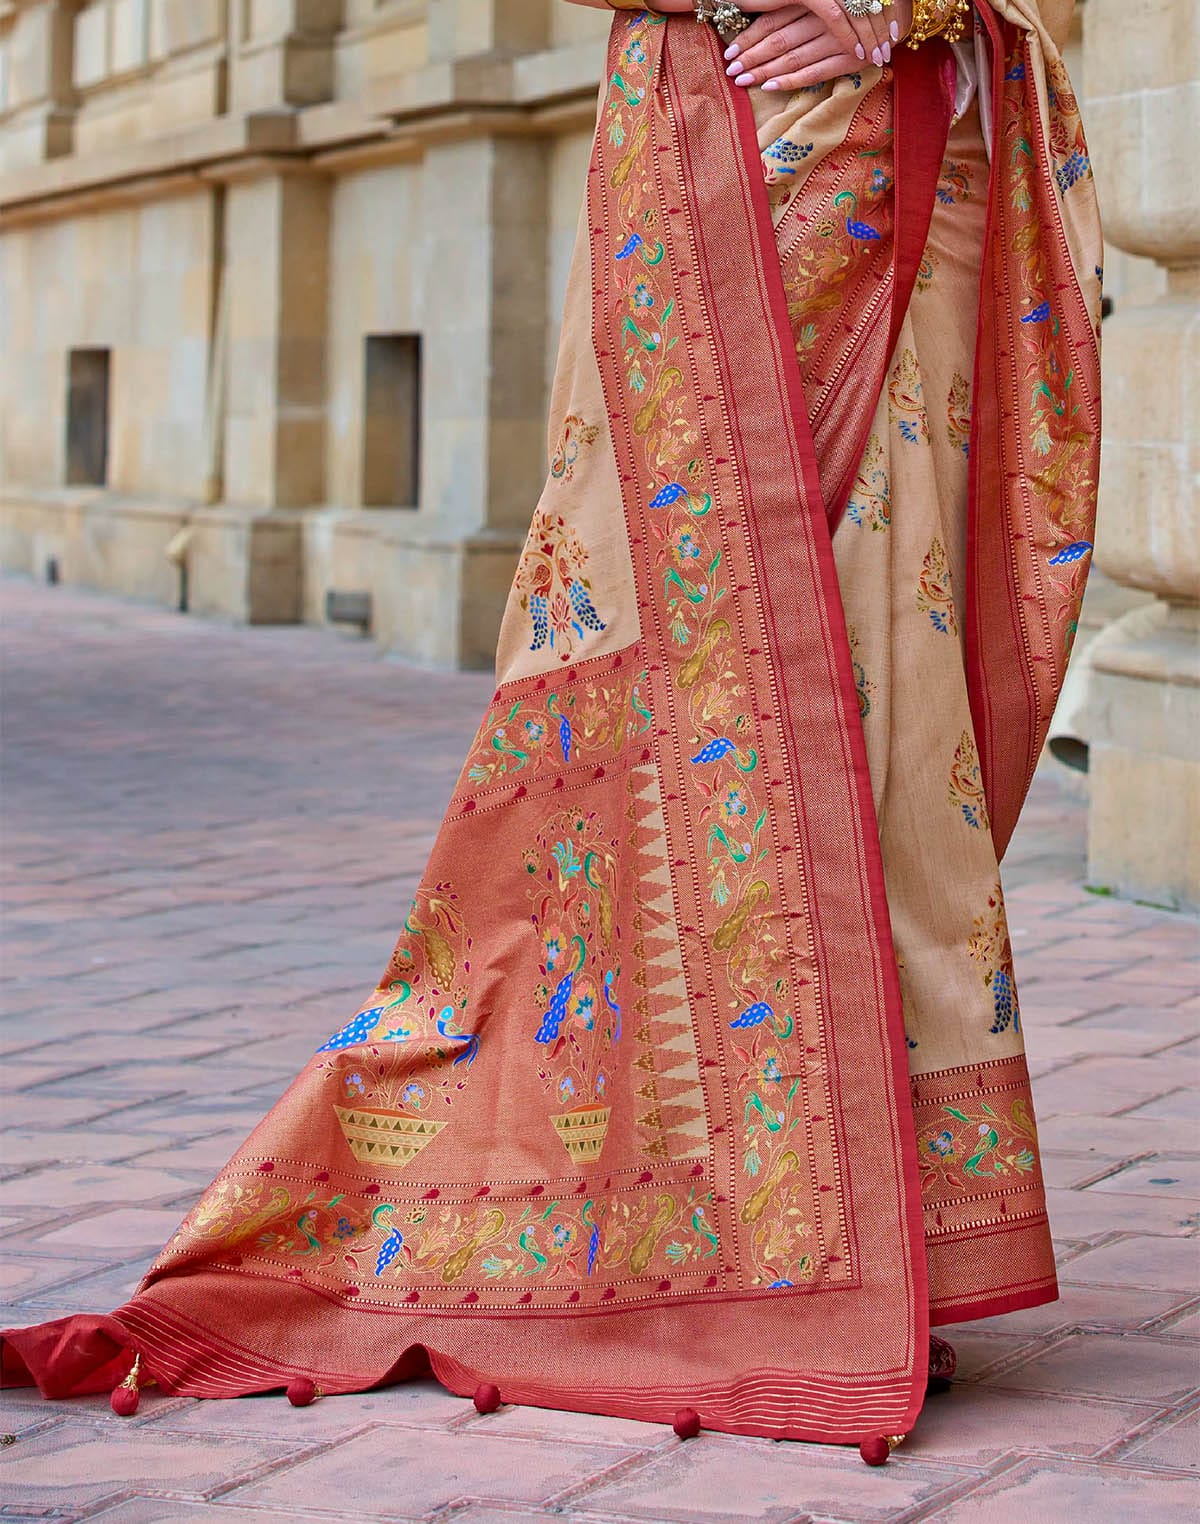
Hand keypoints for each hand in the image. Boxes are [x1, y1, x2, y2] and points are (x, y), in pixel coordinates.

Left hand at [727, 1, 909, 85]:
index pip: (773, 20)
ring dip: (764, 71)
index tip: (729, 52)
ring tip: (743, 81)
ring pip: (792, 56)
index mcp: (814, 1)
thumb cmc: (859, 4)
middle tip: (730, 71)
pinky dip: (791, 80)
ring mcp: (835, 39)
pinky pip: (815, 72)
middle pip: (778, 39)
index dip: (749, 36)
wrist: (899, 9)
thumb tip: (769, 23)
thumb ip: (799, 10)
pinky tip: (771, 87)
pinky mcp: (849, 58)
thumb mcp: (826, 2)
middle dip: (751, 57)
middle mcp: (821, 18)